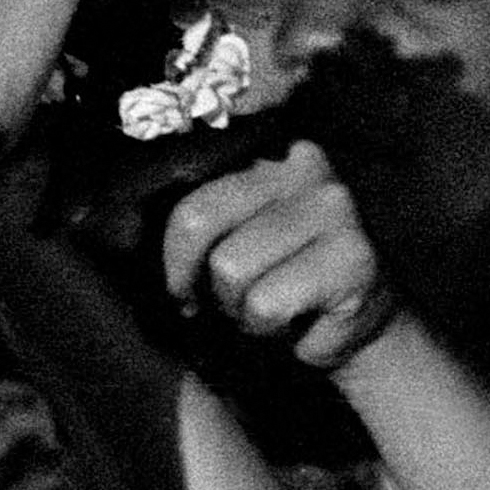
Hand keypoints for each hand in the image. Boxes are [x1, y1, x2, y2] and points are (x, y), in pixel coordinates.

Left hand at [161, 139, 396, 368]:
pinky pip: (269, 305)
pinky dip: (274, 330)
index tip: (188, 290)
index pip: (190, 207)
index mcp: (265, 159)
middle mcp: (303, 169)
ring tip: (276, 310)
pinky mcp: (354, 258)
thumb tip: (129, 242)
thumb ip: (203, 228)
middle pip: (205, 234)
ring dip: (245, 312)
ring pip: (233, 272)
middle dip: (214, 287)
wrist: (360, 325)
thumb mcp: (240, 241)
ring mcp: (335, 209)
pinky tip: (303, 322)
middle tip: (240, 303)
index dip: (177, 262)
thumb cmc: (286, 285)